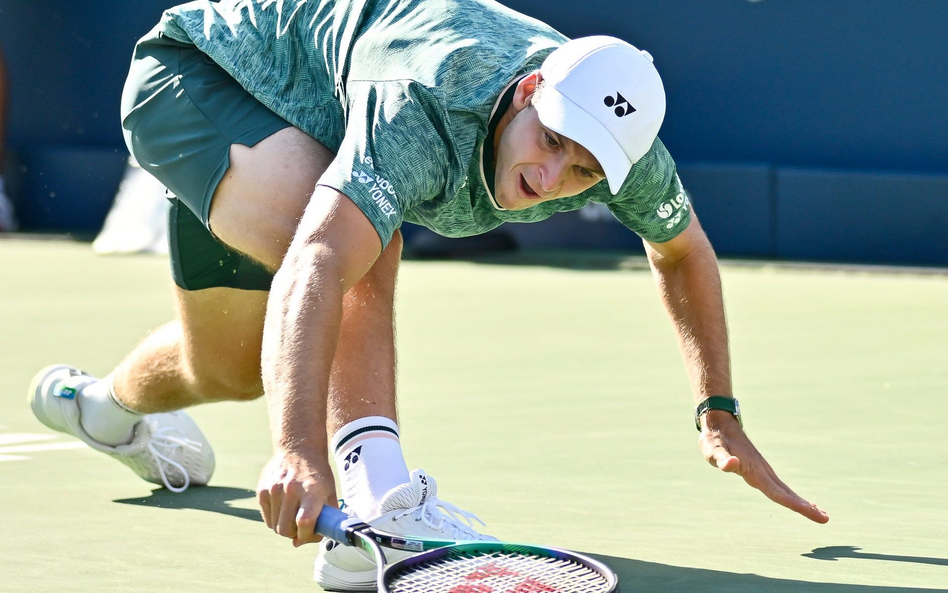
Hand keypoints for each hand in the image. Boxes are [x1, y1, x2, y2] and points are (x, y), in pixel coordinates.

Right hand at [257, 450, 336, 546]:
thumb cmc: (317, 475)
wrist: (298, 449)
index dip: (308, 535)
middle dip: (295, 534)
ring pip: (275, 527)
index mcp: (311, 490)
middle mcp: (291, 489)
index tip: (311, 533)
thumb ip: (322, 520)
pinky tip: (284, 507)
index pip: (305, 522)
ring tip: (294, 514)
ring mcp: (273, 489)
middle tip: (302, 526)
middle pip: (286, 529)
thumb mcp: (329, 493)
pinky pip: (267, 519)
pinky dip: (276, 519)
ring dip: (285, 527)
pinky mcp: (262, 490)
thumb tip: (298, 543)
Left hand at [699, 410, 828, 523]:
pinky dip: (791, 495)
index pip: (776, 492)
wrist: (719, 424)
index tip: (811, 512)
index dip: (794, 504)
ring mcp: (763, 470)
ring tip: (820, 513)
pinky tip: (797, 501)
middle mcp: (762, 471)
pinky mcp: (760, 469)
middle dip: (805, 507)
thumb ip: (722, 459)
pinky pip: (779, 486)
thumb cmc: (714, 440)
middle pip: (786, 493)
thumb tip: (732, 464)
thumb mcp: (713, 451)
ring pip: (785, 490)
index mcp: (753, 471)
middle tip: (825, 519)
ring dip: (801, 502)